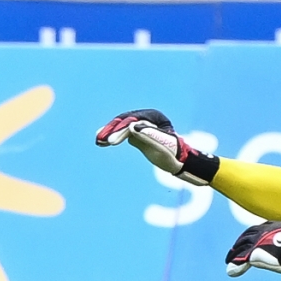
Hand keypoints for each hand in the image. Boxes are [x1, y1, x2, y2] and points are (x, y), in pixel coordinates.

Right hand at [95, 108, 217, 185]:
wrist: (181, 164)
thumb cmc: (174, 154)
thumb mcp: (161, 146)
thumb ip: (147, 135)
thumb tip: (131, 126)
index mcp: (155, 117)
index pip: (134, 120)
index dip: (122, 129)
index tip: (113, 140)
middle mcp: (147, 119)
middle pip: (126, 122)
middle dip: (113, 130)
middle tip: (101, 138)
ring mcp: (142, 127)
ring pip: (123, 128)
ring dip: (110, 133)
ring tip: (99, 140)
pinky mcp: (138, 136)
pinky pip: (123, 135)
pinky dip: (114, 138)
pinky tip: (102, 142)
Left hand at [225, 221, 280, 277]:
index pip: (265, 228)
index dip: (258, 234)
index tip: (255, 241)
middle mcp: (268, 230)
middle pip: (250, 233)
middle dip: (242, 241)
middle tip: (236, 248)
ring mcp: (260, 240)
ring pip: (242, 245)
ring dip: (235, 252)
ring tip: (229, 259)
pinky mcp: (255, 253)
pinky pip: (240, 258)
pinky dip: (235, 265)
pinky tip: (230, 271)